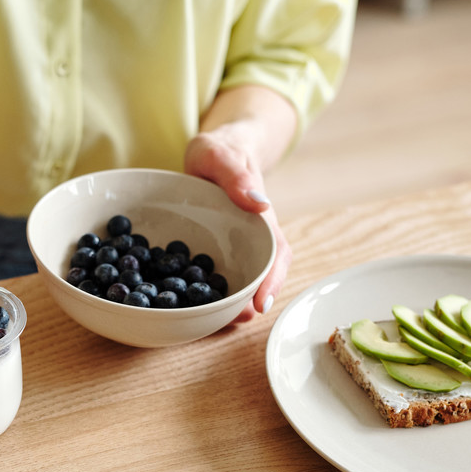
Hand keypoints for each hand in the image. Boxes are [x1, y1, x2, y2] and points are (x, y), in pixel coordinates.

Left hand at [184, 130, 292, 322]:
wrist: (216, 150)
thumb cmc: (221, 149)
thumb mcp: (221, 153)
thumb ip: (236, 174)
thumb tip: (258, 203)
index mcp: (260, 218)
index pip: (276, 254)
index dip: (272, 280)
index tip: (262, 303)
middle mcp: (251, 238)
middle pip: (260, 276)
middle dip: (251, 302)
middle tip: (236, 321)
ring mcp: (233, 247)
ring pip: (239, 280)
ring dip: (232, 303)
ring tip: (217, 322)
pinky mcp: (214, 250)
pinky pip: (214, 275)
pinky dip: (208, 293)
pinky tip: (194, 306)